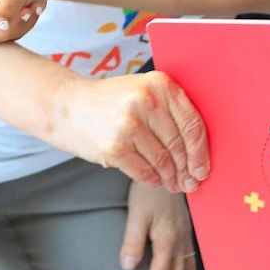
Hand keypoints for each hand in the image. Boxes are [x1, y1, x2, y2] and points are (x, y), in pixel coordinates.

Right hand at [47, 71, 209, 192]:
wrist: (66, 106)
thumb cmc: (111, 102)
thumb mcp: (145, 92)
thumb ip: (170, 112)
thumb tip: (198, 152)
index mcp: (161, 84)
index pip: (192, 123)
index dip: (201, 151)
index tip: (203, 167)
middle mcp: (146, 101)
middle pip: (179, 144)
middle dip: (187, 168)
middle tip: (191, 182)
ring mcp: (129, 124)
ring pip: (163, 160)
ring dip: (171, 177)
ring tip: (175, 184)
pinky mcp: (114, 146)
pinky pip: (144, 171)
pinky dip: (153, 180)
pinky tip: (157, 181)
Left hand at [121, 181, 199, 269]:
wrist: (170, 168)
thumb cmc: (150, 190)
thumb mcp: (137, 214)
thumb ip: (133, 241)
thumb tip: (128, 267)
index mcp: (167, 240)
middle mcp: (179, 242)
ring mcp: (185, 236)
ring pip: (189, 269)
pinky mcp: (186, 230)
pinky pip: (192, 257)